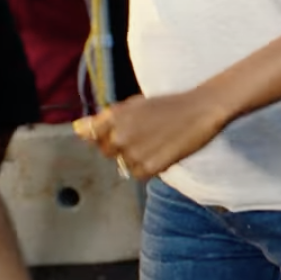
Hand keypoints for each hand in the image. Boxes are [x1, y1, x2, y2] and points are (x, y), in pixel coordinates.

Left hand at [74, 89, 230, 181]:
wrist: (202, 109)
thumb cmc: (169, 104)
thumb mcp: (134, 105)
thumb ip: (105, 119)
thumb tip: (78, 129)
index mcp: (114, 116)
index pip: (90, 135)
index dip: (103, 135)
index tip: (120, 131)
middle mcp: (119, 135)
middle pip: (105, 152)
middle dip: (119, 147)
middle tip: (144, 137)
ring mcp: (133, 153)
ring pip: (122, 164)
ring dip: (134, 158)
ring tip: (155, 144)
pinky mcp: (148, 167)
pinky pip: (137, 174)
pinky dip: (147, 168)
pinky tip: (161, 153)